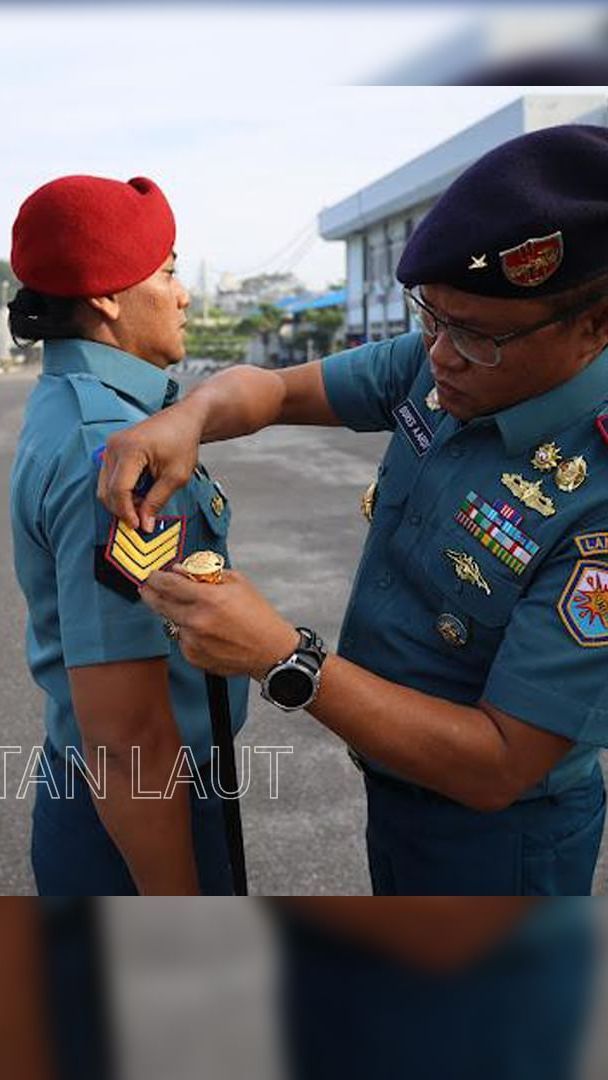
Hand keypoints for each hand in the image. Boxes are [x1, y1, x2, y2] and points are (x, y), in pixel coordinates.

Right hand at [97, 400, 201, 531]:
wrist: (183, 420)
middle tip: (143, 518)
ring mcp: (111, 446)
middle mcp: (115, 446)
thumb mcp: (175, 477)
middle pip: (107, 490)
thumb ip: (157, 501)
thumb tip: (144, 524)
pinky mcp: (112, 449)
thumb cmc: (182, 441)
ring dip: (121, 501)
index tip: (138, 526)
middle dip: (123, 509)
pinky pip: (108, 477)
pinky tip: (139, 492)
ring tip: (144, 502)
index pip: (119, 490)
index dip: (127, 512)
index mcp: (131, 450)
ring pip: (104, 486)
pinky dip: (120, 491)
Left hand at [140, 568, 299, 678]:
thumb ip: (206, 574)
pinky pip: (181, 640)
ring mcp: (193, 641)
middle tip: (149, 588)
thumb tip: (179, 571)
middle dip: (151, 593)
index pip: (168, 584)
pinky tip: (206, 631)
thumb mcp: (237, 583)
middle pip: (159, 604)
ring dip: (175, 614)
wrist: (270, 650)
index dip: (155, 578)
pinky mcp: (194, 657)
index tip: (152, 575)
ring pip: (170, 623)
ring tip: (196, 613)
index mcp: (208, 599)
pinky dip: (187, 633)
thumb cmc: (258, 615)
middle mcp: (197, 621)